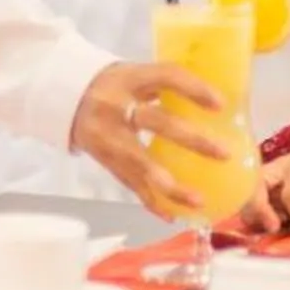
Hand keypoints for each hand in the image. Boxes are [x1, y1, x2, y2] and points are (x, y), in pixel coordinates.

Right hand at [71, 61, 228, 219]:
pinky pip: (130, 184)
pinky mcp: (104, 161)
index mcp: (130, 78)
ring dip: (171, 186)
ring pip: (141, 164)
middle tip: (224, 154)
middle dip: (192, 140)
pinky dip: (152, 202)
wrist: (65, 99)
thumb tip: (217, 102)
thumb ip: (166, 85)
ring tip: (199, 201)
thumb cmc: (114, 86)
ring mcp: (108, 137)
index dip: (193, 89)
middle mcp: (117, 106)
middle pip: (156, 122)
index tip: (221, 105)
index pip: (165, 76)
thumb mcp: (135, 74)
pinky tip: (173, 215)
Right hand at [245, 151, 289, 232]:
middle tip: (273, 229)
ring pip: (248, 197)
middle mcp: (281, 168)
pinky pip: (249, 210)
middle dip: (260, 209)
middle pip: (258, 184)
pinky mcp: (262, 196)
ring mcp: (268, 181)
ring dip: (256, 218)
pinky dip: (254, 224)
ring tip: (274, 233)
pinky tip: (268, 235)